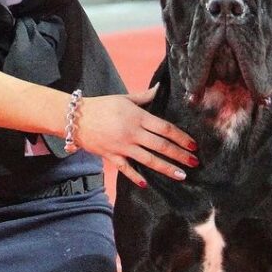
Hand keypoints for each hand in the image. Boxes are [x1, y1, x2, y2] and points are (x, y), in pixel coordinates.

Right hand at [75, 86, 197, 187]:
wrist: (76, 118)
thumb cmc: (102, 106)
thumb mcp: (125, 98)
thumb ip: (145, 96)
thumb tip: (161, 88)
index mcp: (137, 117)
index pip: (165, 128)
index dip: (181, 137)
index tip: (193, 145)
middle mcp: (132, 132)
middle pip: (161, 145)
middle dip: (180, 155)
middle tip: (194, 163)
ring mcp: (122, 146)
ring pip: (148, 159)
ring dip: (166, 168)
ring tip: (182, 175)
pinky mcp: (111, 156)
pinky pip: (126, 169)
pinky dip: (136, 176)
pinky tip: (147, 184)